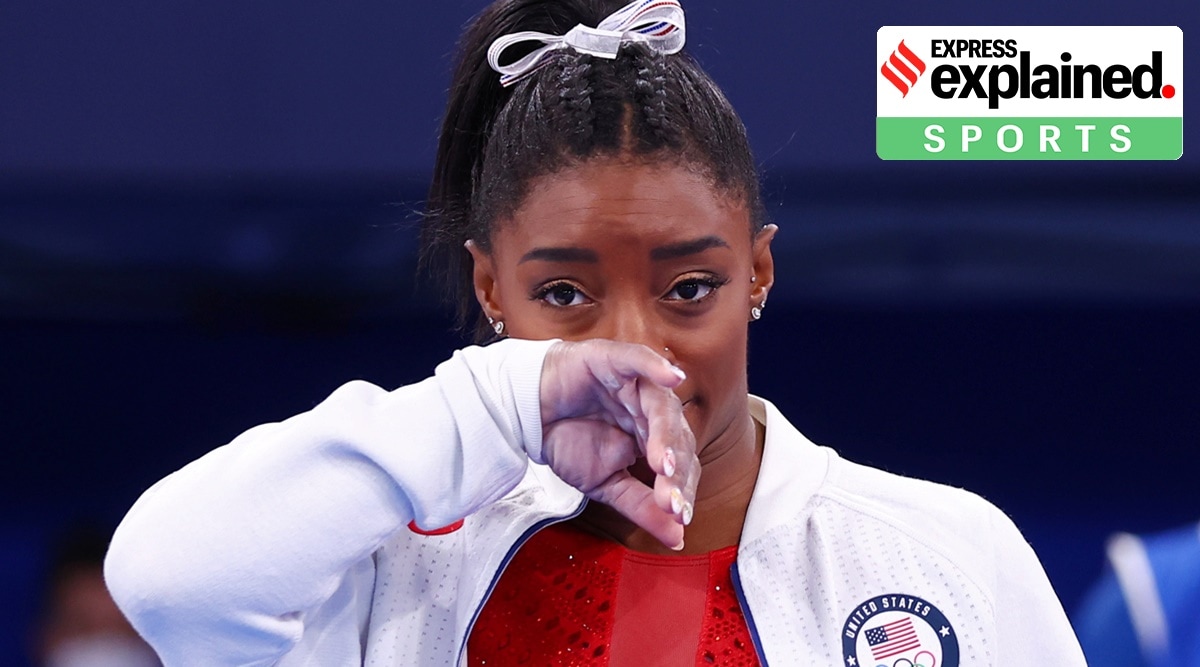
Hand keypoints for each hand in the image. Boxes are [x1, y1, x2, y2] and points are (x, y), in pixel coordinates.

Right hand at [539, 340, 698, 549]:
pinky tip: (672, 378)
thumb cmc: (567, 439)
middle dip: (674, 471)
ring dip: (665, 435)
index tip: (678, 518)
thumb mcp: (607, 484)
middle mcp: (651, 411)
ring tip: (662, 462)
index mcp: (654, 438)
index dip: (681, 490)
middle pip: (677, 437)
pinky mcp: (615, 360)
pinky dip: (656, 367)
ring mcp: (636, 384)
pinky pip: (640, 361)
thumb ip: (642, 507)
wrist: (526, 413)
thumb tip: (677, 538)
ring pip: (662, 407)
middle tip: (669, 500)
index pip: (681, 465)